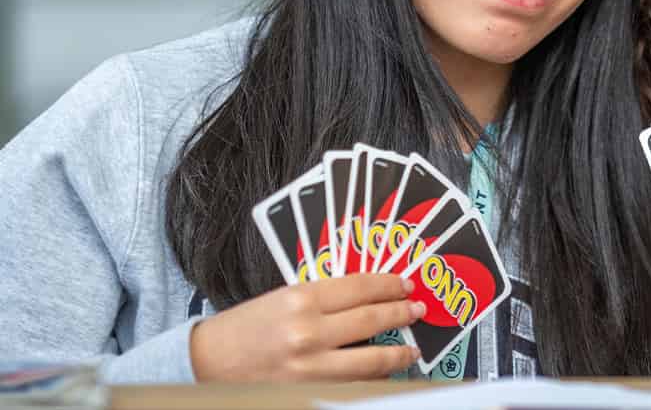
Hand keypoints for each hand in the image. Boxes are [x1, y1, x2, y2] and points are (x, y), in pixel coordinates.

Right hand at [190, 273, 423, 381]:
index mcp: (301, 299)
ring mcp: (309, 368)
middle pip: (370, 321)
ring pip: (369, 362)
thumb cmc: (245, 328)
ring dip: (396, 355)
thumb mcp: (283, 299)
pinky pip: (351, 388)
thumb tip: (367, 298)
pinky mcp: (307, 393)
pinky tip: (385, 377)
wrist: (205, 364)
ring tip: (412, 349)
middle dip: (400, 314)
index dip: (389, 285)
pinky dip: (372, 382)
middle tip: (417, 310)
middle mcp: (308, 332)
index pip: (360, 287)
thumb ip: (322, 300)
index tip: (406, 285)